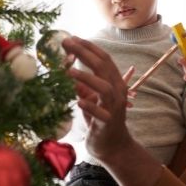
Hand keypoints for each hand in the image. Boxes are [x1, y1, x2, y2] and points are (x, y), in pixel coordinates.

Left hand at [62, 36, 134, 161]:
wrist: (113, 147)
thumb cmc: (100, 120)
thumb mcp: (91, 99)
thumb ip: (83, 85)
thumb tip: (68, 70)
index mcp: (114, 82)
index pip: (104, 59)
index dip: (89, 47)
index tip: (73, 38)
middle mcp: (117, 92)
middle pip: (103, 67)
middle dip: (85, 54)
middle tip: (67, 44)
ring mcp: (114, 107)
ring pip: (104, 88)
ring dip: (87, 78)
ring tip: (69, 72)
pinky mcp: (108, 123)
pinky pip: (100, 113)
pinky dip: (90, 106)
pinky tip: (78, 101)